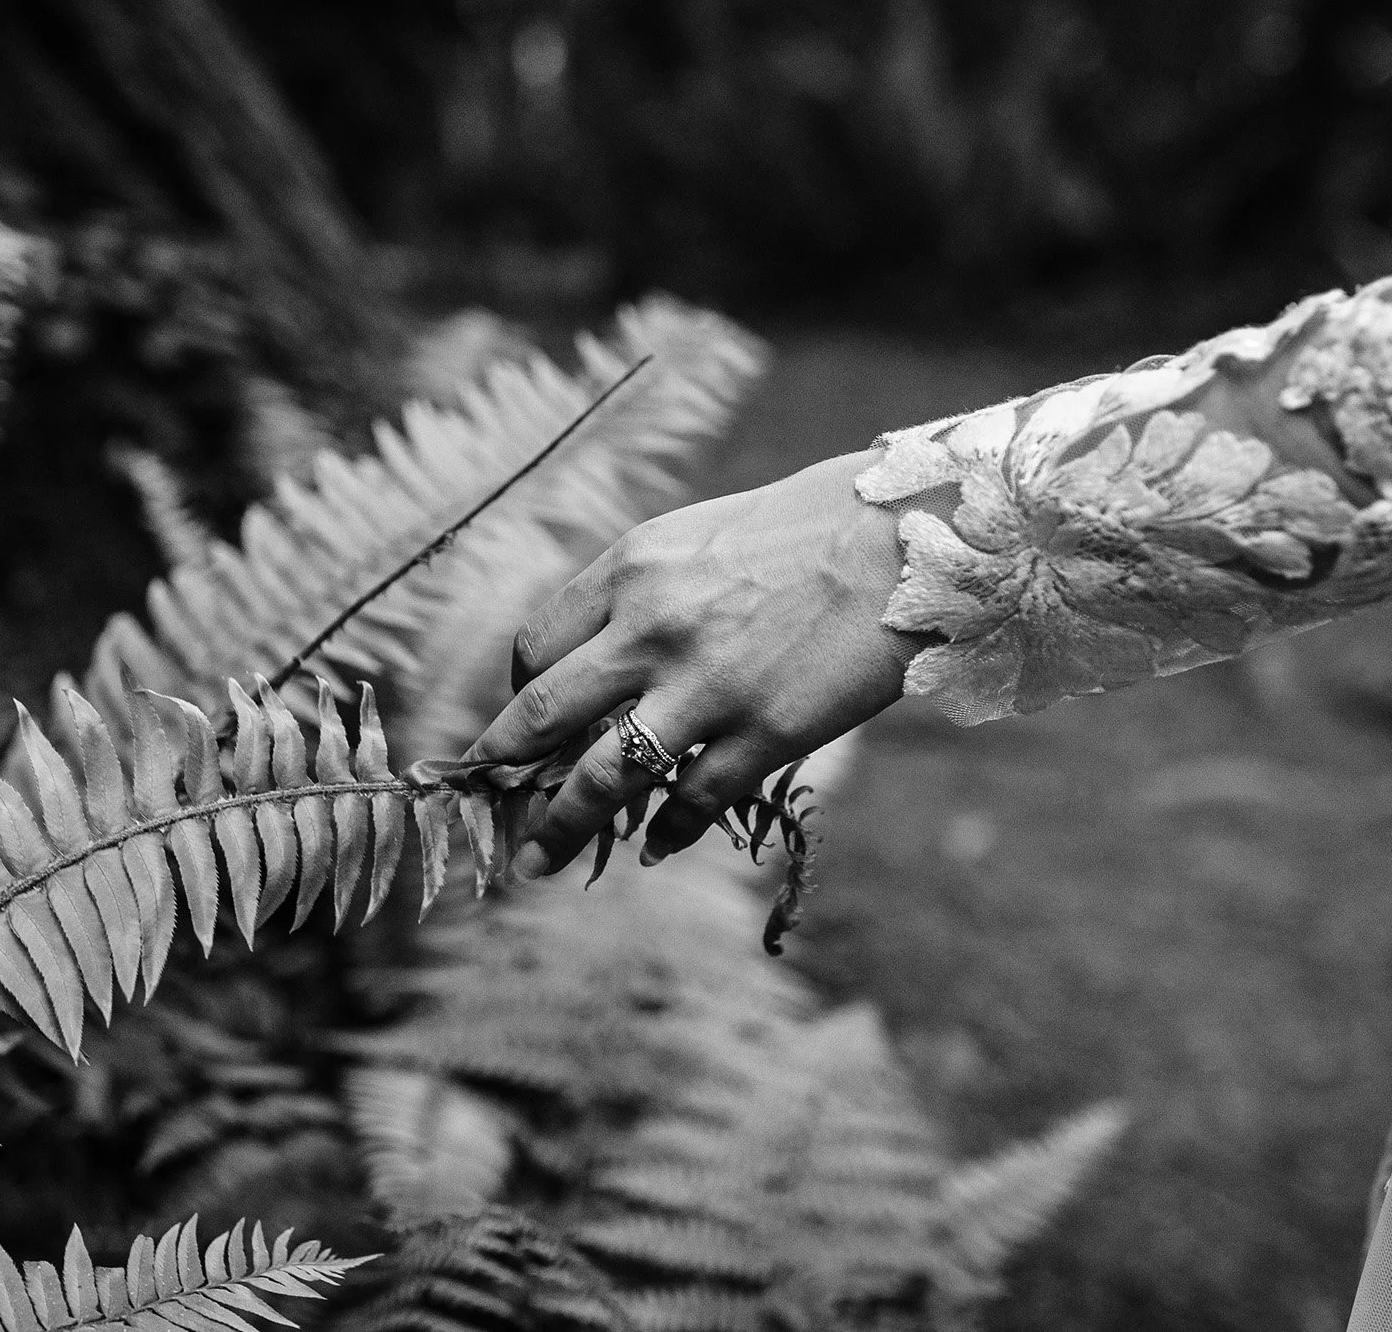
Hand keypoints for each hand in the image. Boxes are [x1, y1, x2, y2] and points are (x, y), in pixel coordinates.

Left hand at [464, 448, 908, 878]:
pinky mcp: (766, 733)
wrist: (909, 541)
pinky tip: (655, 847)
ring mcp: (707, 687)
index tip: (523, 726)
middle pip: (544, 718)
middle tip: (482, 809)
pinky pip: (692, 802)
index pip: (536, 647)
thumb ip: (645, 593)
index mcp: (631, 569)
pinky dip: (665, 832)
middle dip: (502, 773)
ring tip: (535, 864)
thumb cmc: (811, 527)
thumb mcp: (699, 536)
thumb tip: (604, 654)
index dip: (519, 695)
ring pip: (603, 779)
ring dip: (561, 829)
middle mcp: (651, 629)